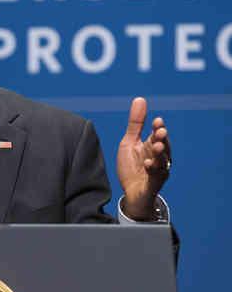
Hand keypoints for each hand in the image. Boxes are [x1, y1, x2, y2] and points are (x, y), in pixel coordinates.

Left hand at [117, 98, 170, 219]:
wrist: (130, 192)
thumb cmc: (131, 166)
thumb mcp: (129, 142)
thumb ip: (135, 124)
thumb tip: (140, 99)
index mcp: (151, 146)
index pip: (156, 134)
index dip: (157, 128)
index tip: (157, 121)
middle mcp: (158, 157)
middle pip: (163, 146)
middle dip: (162, 139)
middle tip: (160, 131)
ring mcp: (158, 170)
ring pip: (163, 160)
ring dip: (160, 153)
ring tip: (156, 146)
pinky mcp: (153, 183)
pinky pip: (156, 176)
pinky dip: (153, 169)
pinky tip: (148, 164)